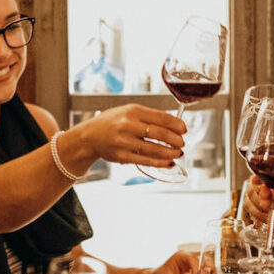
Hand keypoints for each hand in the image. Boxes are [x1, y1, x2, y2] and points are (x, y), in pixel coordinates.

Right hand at [71, 104, 185, 167]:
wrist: (89, 136)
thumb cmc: (112, 122)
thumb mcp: (128, 111)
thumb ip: (148, 116)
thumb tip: (173, 124)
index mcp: (133, 111)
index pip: (161, 117)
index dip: (177, 125)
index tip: (184, 129)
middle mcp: (128, 125)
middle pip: (161, 134)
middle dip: (176, 140)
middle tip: (182, 143)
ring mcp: (125, 142)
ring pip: (155, 149)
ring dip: (171, 153)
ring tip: (178, 153)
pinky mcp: (122, 156)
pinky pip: (146, 160)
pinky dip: (160, 162)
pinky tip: (168, 162)